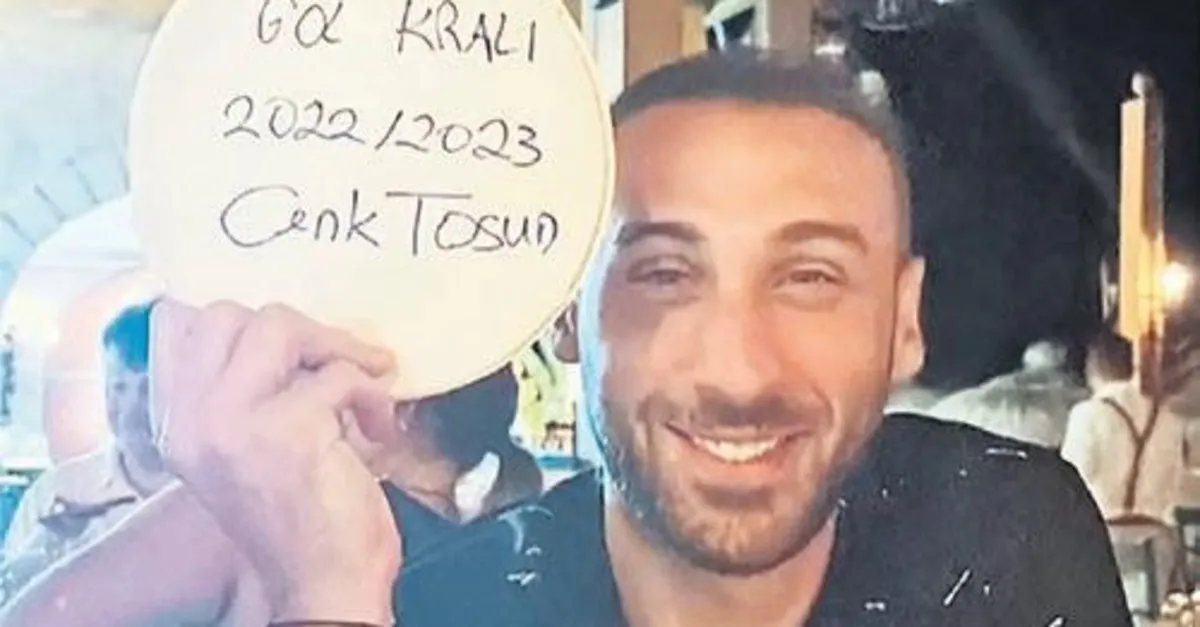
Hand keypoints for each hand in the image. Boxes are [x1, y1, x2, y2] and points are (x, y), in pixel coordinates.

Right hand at [152, 300, 399, 624]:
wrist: (324, 585)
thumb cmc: (300, 524)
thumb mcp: (250, 454)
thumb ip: (249, 398)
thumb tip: (289, 334)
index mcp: (180, 426)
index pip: (179, 329)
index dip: (241, 322)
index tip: (291, 341)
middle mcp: (194, 420)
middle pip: (227, 315)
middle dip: (295, 327)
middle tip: (336, 358)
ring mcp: (235, 420)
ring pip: (278, 326)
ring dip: (336, 346)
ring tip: (368, 379)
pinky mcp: (288, 426)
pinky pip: (338, 373)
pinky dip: (372, 394)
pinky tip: (378, 428)